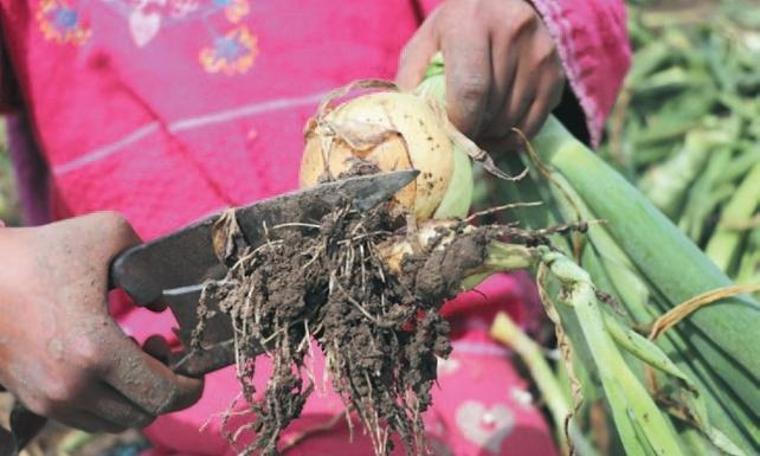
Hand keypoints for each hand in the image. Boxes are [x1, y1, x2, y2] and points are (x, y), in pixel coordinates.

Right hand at [0, 212, 202, 432]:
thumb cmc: (42, 251)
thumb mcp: (108, 233)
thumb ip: (152, 264)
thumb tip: (163, 305)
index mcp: (96, 351)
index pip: (162, 394)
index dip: (189, 386)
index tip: (195, 369)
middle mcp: (72, 386)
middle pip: (143, 413)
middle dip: (165, 385)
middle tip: (160, 346)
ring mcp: (50, 399)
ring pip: (116, 421)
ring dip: (135, 394)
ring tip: (133, 352)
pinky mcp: (34, 400)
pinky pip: (87, 418)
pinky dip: (108, 399)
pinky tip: (105, 361)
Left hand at [397, 0, 564, 148]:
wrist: (498, 5)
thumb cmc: (453, 31)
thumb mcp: (424, 45)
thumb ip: (412, 80)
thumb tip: (412, 125)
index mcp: (473, 22)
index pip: (471, 90)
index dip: (460, 125)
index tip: (450, 138)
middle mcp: (513, 32)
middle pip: (492, 109)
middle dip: (473, 133)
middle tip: (459, 137)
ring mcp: (540, 52)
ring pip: (512, 121)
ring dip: (491, 136)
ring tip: (476, 130)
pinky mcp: (556, 73)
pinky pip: (533, 124)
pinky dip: (512, 137)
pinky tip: (497, 132)